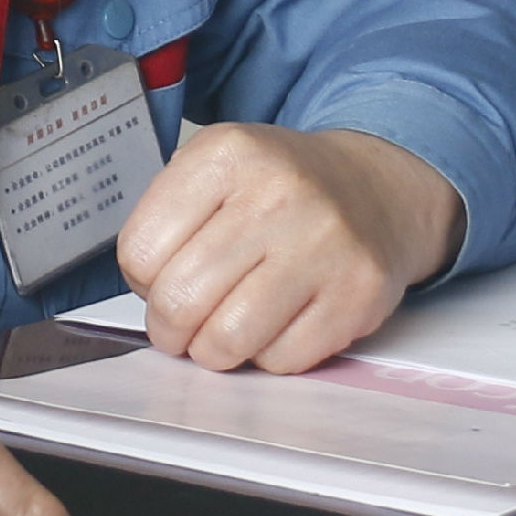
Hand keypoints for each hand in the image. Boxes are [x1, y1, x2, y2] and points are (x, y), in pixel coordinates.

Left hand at [119, 125, 465, 373]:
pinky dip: (267, 357)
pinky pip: (280, 360)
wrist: (374, 190)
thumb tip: (143, 294)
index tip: (163, 277)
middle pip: (179, 301)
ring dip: (212, 351)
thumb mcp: (214, 167)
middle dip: (169, 328)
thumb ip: (167, 218)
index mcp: (228, 155)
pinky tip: (274, 326)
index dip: (143, 279)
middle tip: (181, 324)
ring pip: (226, 340)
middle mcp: (278, 194)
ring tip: (221, 333)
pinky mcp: (358, 294)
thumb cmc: (279, 190)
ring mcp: (324, 246)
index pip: (140, 252)